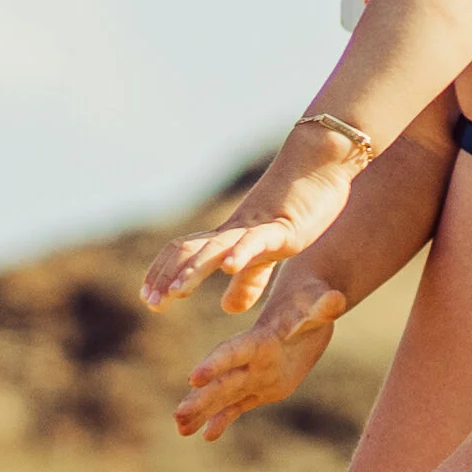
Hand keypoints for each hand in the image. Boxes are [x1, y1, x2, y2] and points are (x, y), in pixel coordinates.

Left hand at [142, 131, 363, 316]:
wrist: (322, 163)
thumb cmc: (298, 206)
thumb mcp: (270, 255)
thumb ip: (248, 280)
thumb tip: (226, 308)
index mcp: (228, 237)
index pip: (184, 252)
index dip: (163, 273)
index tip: (149, 299)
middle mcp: (235, 230)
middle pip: (189, 248)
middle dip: (167, 276)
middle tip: (152, 302)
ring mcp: (257, 226)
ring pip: (216, 246)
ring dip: (194, 269)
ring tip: (177, 292)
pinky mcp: (284, 226)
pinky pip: (257, 240)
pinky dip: (240, 253)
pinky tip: (227, 267)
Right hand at [173, 266, 350, 441]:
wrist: (305, 304)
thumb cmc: (314, 299)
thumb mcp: (320, 302)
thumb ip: (324, 306)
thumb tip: (336, 300)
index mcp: (262, 339)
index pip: (236, 351)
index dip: (217, 363)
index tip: (194, 378)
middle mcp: (253, 359)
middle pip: (224, 380)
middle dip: (202, 398)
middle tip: (178, 415)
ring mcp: (256, 374)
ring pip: (225, 396)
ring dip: (203, 411)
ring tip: (180, 429)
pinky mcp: (263, 387)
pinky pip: (240, 406)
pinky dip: (224, 419)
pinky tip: (205, 435)